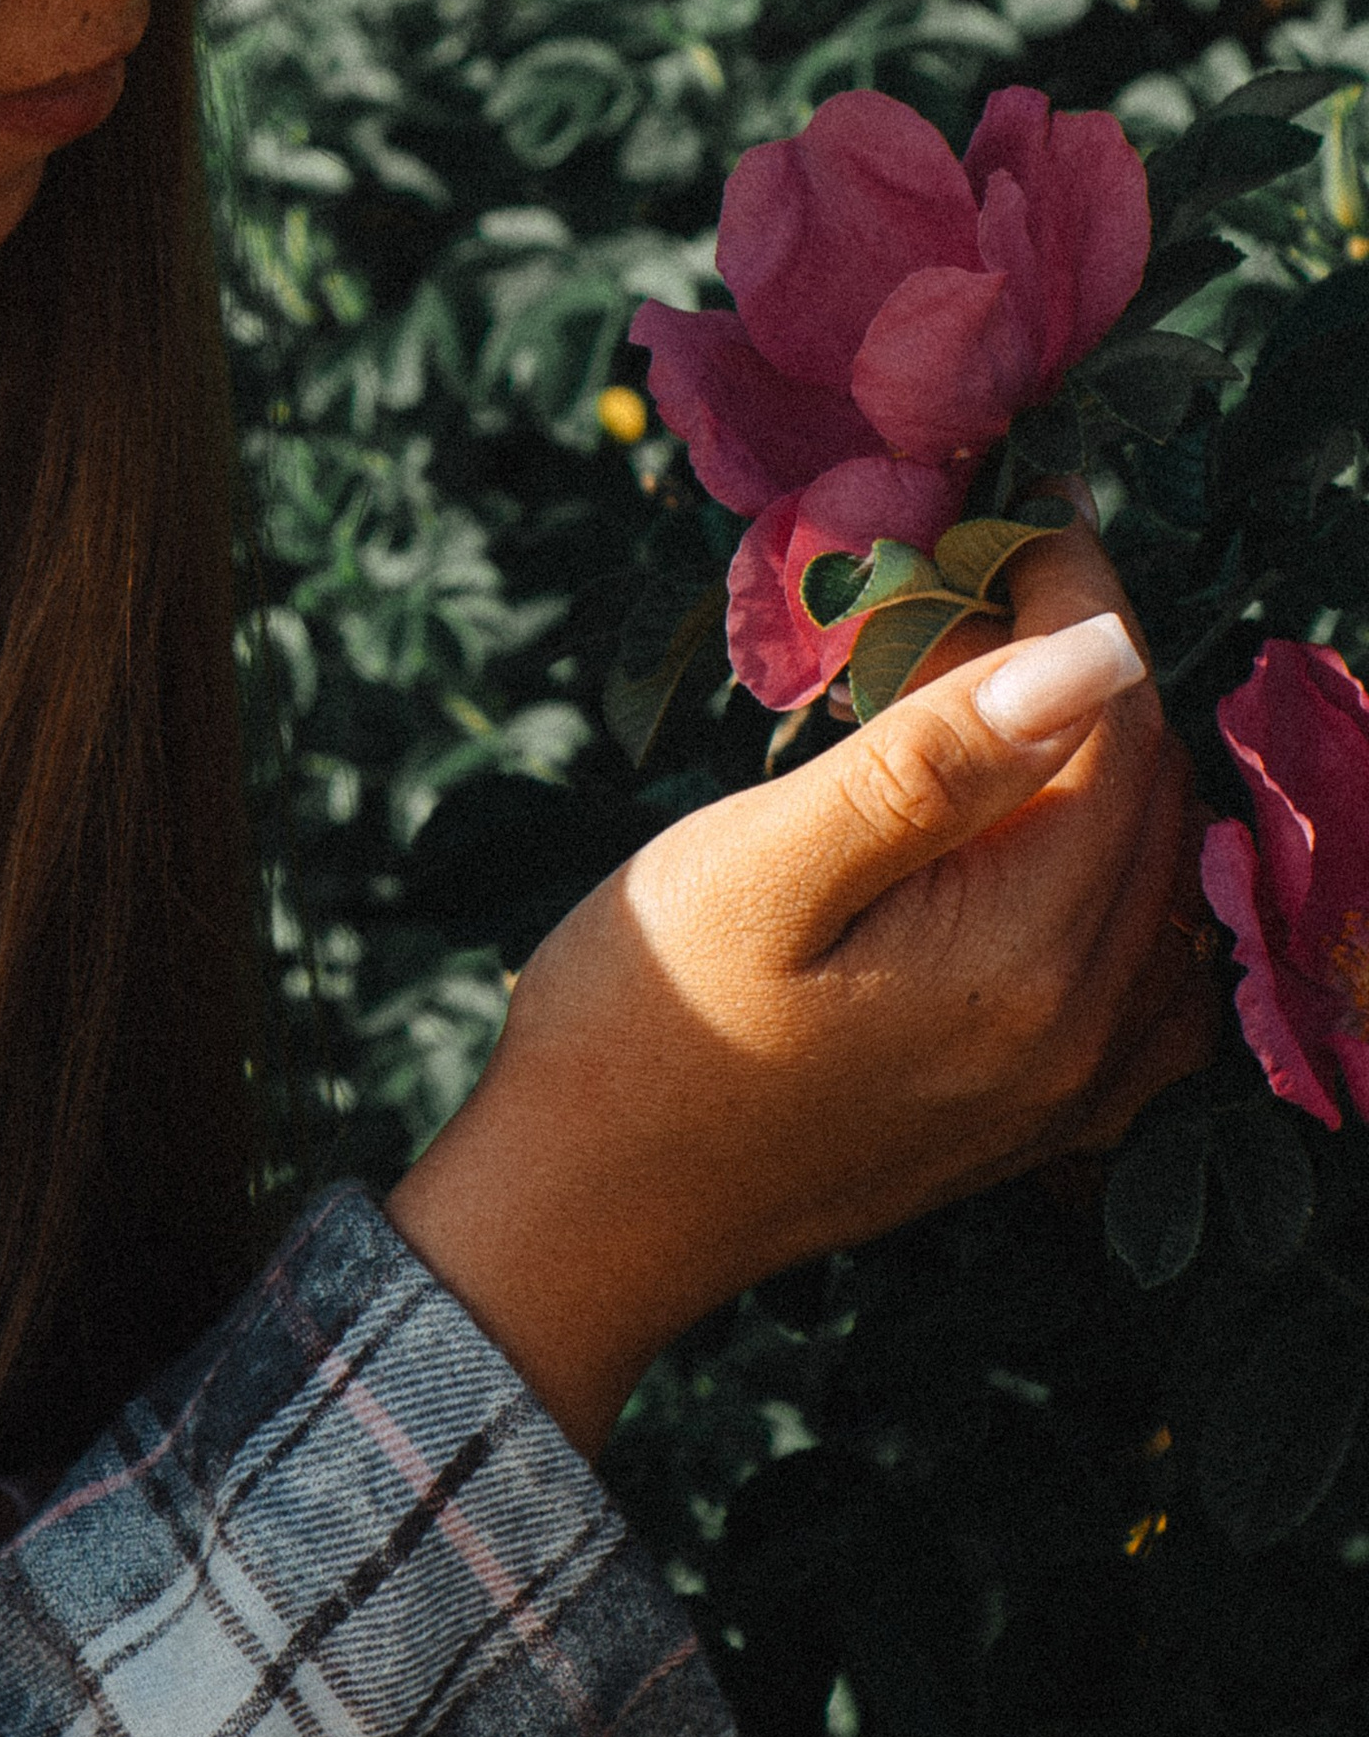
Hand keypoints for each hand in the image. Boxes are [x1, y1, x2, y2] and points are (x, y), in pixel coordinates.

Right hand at [386, 525, 1214, 1458]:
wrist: (582, 1217)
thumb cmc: (637, 1025)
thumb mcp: (761, 867)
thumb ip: (932, 761)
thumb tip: (1095, 652)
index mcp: (1021, 959)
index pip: (1115, 727)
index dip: (1077, 601)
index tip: (1011, 518)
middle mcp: (1082, 1033)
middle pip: (1150, 795)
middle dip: (1082, 672)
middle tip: (973, 587)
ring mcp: (1072, 1088)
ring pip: (1154, 872)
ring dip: (1094, 763)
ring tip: (976, 694)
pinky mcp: (1040, 1116)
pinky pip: (1142, 969)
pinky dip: (1109, 875)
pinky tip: (1029, 839)